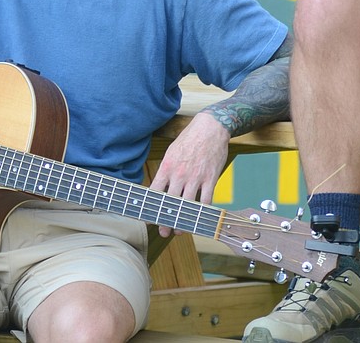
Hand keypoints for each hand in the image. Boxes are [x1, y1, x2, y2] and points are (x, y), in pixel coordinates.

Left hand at [148, 111, 229, 236]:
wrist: (211, 128)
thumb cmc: (189, 139)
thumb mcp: (171, 153)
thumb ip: (165, 171)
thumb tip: (159, 188)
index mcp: (167, 167)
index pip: (155, 193)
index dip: (151, 208)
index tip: (148, 219)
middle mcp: (180, 174)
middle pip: (170, 204)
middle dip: (166, 221)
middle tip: (164, 231)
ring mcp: (196, 177)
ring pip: (187, 206)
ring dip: (183, 222)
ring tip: (180, 230)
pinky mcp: (210, 178)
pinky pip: (206, 201)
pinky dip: (202, 212)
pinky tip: (198, 217)